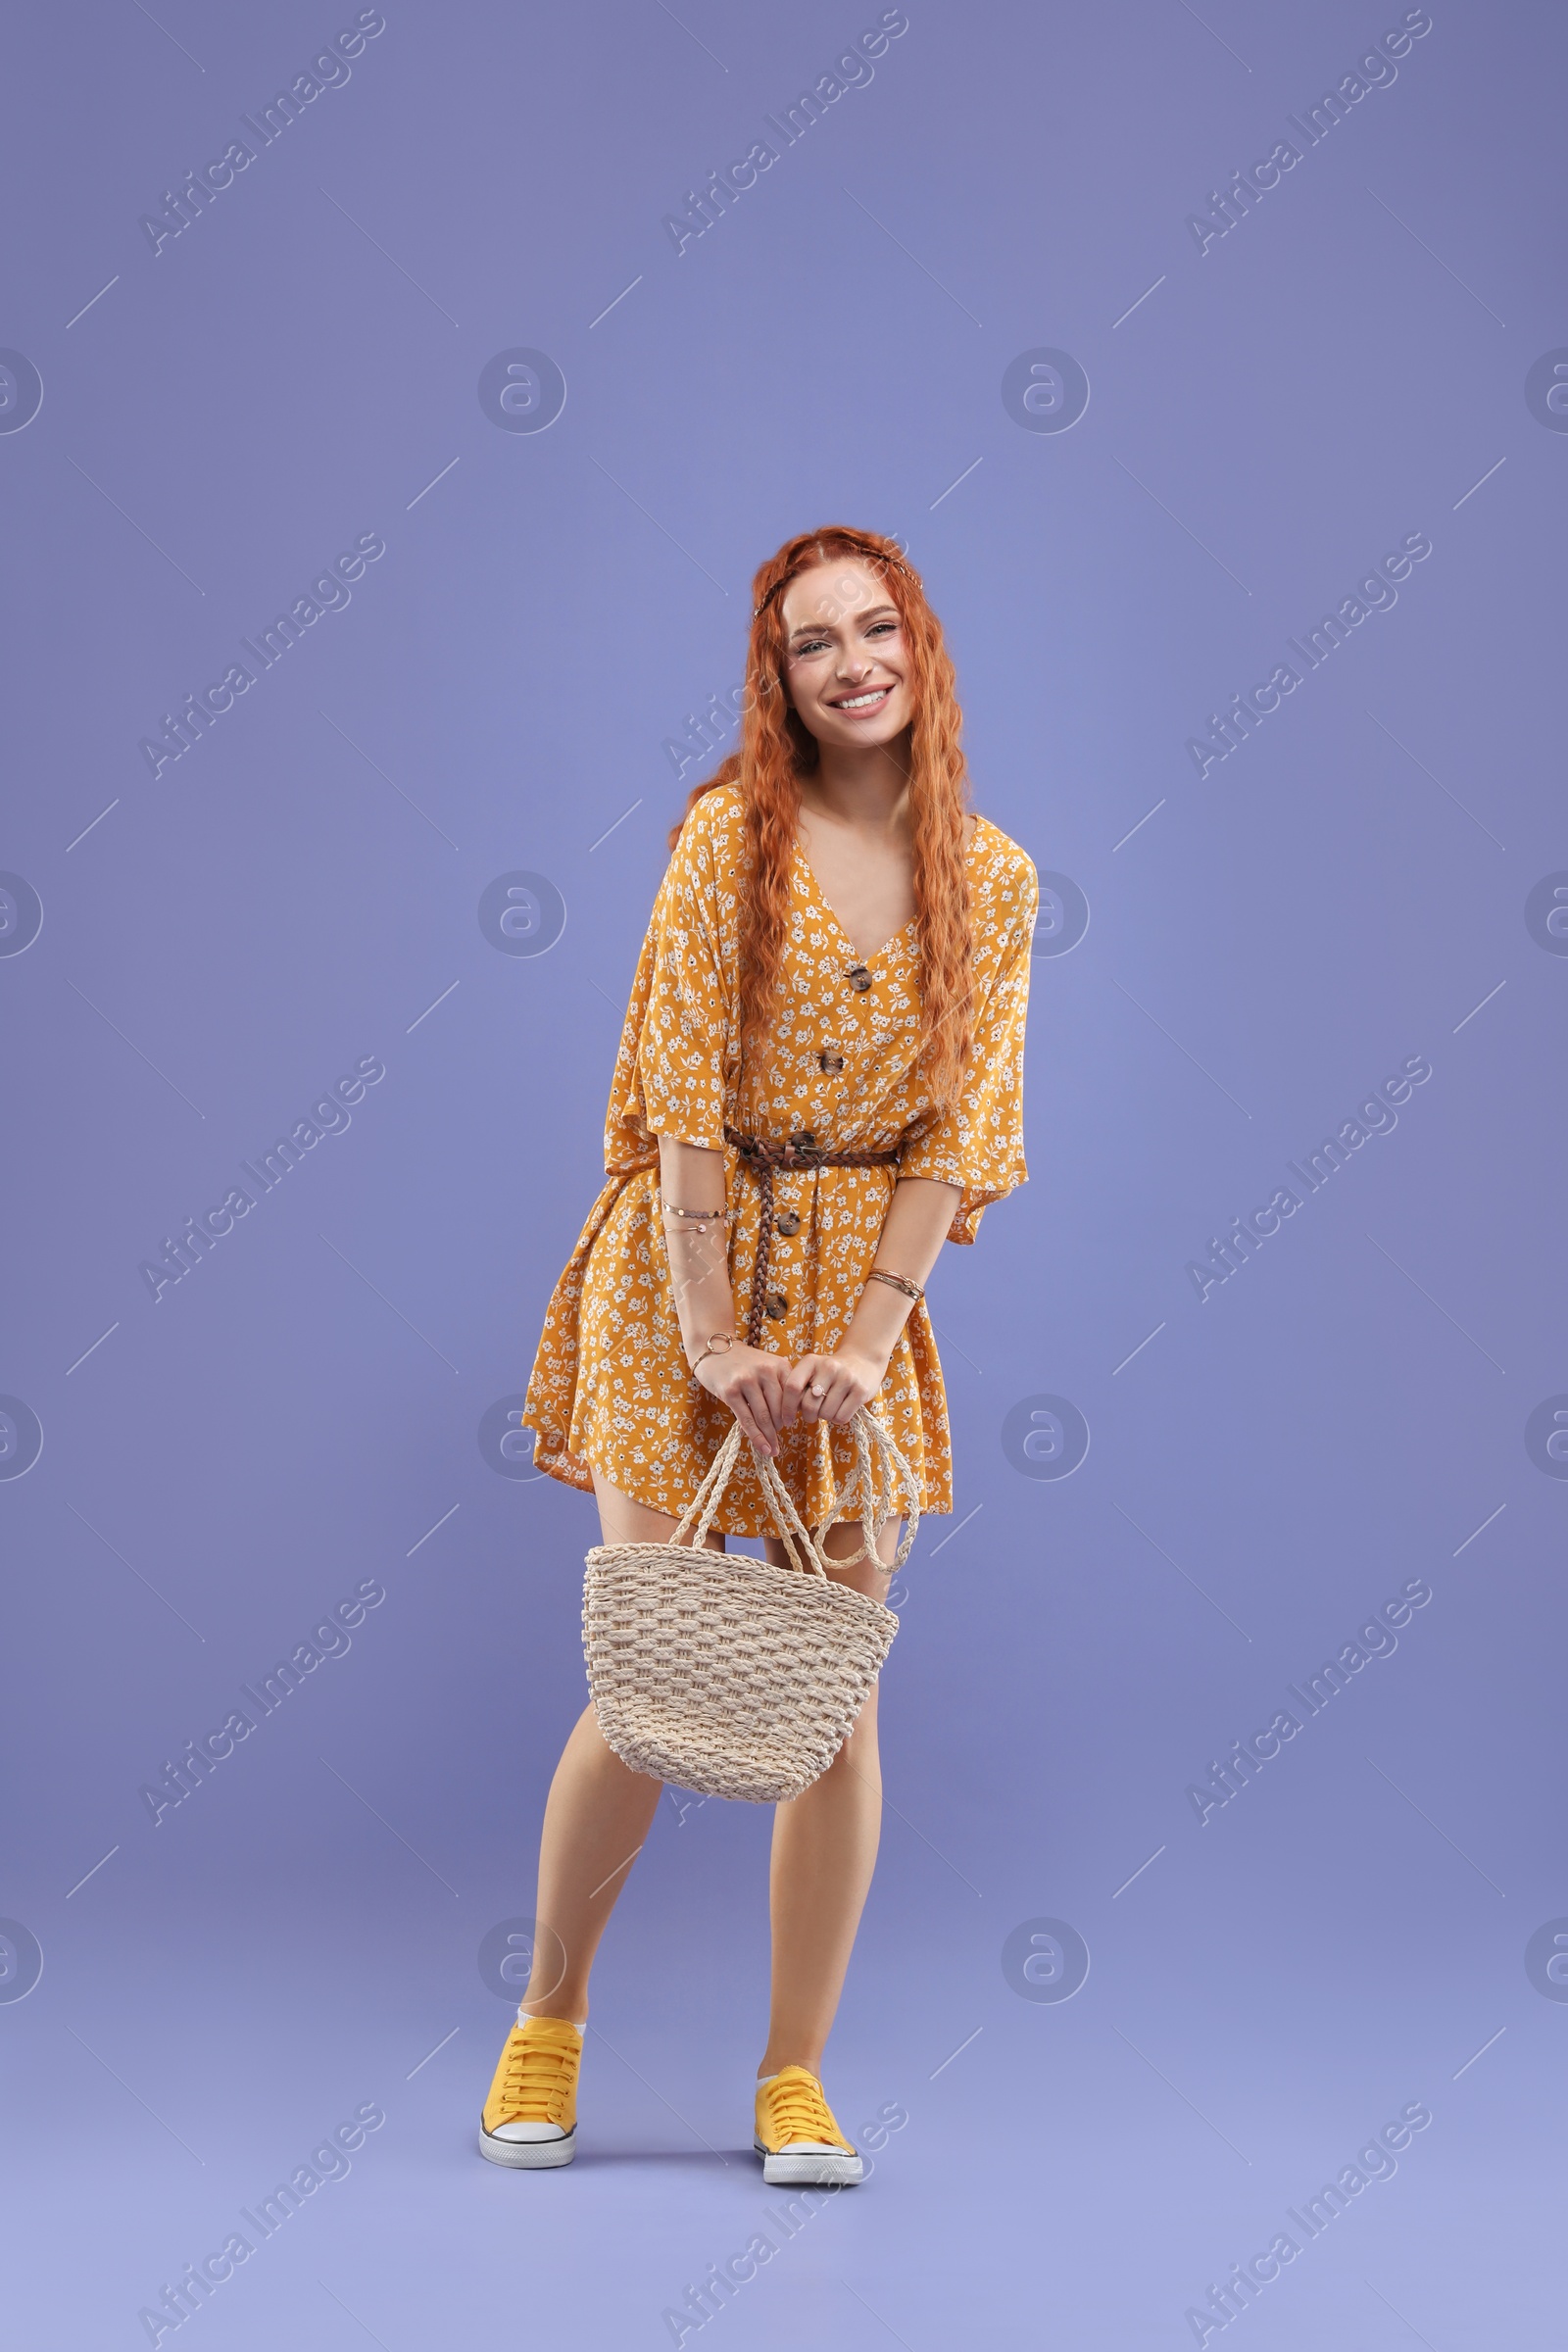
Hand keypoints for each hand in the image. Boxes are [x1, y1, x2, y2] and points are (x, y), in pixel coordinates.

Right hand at [694, 1341, 789, 1455]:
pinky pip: (746, 1419)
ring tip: (772, 1448)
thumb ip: (778, 1385)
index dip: (792, 1415)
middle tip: (778, 1441)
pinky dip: (756, 1437)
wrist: (713, 1349)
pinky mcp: (730, 1391)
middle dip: (779, 1429)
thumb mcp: (766, 1366)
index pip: (792, 1397)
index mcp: (779, 1365)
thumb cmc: (742, 1363)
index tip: (791, 1426)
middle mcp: (765, 1371)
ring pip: (763, 1416)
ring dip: (769, 1436)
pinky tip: (763, 1447)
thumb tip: (789, 1417)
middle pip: (778, 1409)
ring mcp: (747, 1380)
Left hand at [780, 1346, 887, 1429]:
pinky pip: (842, 1417)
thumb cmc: (830, 1373)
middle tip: (813, 1414)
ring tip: (830, 1407)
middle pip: (809, 1405)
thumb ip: (798, 1387)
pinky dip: (838, 1419)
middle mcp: (829, 1367)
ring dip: (825, 1417)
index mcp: (811, 1361)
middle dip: (808, 1416)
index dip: (786, 1407)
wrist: (863, 1361)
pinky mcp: (861, 1391)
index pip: (792, 1386)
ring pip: (826, 1414)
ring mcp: (847, 1378)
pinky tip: (840, 1408)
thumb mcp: (812, 1372)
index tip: (787, 1419)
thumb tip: (787, 1412)